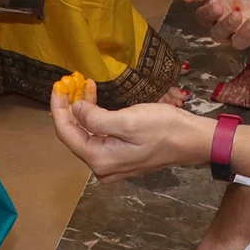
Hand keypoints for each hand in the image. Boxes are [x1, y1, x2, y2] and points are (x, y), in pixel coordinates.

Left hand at [49, 81, 213, 183]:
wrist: (192, 140)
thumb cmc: (164, 129)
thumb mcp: (128, 120)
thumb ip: (95, 118)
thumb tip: (74, 110)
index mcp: (100, 160)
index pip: (67, 133)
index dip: (59, 109)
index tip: (58, 86)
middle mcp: (102, 167)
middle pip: (75, 135)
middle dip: (70, 108)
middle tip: (71, 82)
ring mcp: (112, 164)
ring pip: (86, 134)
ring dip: (82, 110)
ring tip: (83, 86)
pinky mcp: (121, 157)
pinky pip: (99, 136)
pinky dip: (94, 118)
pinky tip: (95, 101)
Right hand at [182, 0, 249, 46]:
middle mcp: (219, 10)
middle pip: (202, 17)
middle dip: (207, 13)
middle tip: (219, 7)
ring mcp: (230, 27)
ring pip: (217, 33)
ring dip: (225, 25)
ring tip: (238, 15)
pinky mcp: (244, 39)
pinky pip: (237, 42)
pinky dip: (243, 34)